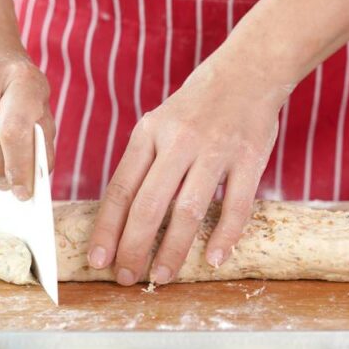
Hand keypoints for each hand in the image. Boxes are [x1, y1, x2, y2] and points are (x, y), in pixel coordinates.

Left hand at [86, 52, 290, 285]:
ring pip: (188, 210)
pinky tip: (214, 258)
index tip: (99, 259)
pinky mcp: (249, 158)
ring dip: (173, 249)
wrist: (249, 70)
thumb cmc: (199, 104)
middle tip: (127, 277)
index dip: (107, 228)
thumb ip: (144, 162)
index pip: (121, 188)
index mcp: (150, 133)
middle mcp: (178, 141)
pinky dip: (224, 235)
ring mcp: (215, 150)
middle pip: (148, 204)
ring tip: (161, 276)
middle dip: (134, 247)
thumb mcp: (159, 123)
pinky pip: (235, 205)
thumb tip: (124, 216)